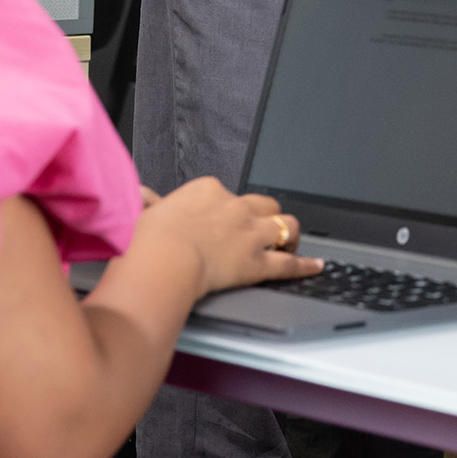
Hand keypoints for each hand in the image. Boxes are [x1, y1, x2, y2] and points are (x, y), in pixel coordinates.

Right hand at [131, 178, 320, 294]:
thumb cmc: (151, 239)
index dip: (229, 208)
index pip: (227, 194)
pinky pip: (289, 263)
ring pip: (285, 227)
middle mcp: (235, 207)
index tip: (223, 219)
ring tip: (292, 243)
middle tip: (264, 229)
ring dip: (290, 235)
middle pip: (264, 205)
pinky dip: (305, 266)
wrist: (165, 259)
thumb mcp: (145, 212)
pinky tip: (316, 265)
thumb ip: (149, 203)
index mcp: (208, 191)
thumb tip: (140, 196)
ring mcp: (250, 234)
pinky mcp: (258, 262)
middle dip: (267, 216)